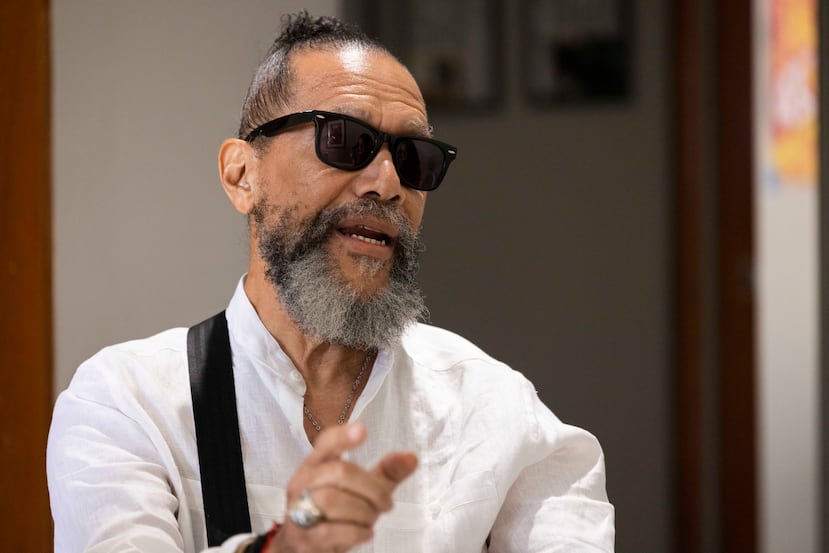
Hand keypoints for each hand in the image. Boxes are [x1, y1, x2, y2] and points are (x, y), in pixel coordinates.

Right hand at [268, 423, 417, 552]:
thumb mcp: (363, 489)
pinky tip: (364, 532)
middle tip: (386, 503)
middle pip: (339, 471)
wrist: (304, 545)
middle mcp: (303, 483)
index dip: (343, 436)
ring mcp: (299, 510)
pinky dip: (356, 532)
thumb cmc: (335, 511)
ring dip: (363, 513)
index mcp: (316, 464)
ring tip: (370, 519)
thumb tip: (411, 457)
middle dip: (372, 489)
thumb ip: (387, 472)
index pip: (326, 443)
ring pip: (333, 501)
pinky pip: (333, 530)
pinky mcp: (303, 537)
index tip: (362, 431)